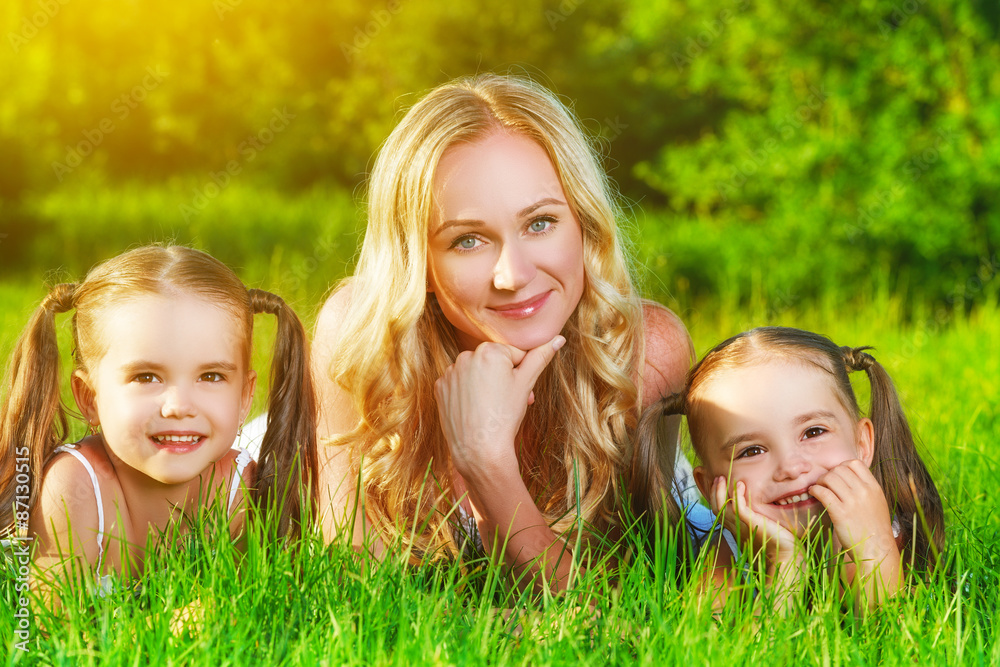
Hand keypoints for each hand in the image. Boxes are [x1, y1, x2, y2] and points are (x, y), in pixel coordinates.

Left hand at [434, 335, 564, 479]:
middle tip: (508, 401)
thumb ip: (541, 357)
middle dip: (502, 378)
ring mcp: (450, 372)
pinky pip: (458, 384)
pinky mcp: (440, 388)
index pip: (513, 354)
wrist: (480, 450)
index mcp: (489, 350)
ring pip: (475, 372)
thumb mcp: (526, 384)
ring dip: (484, 384)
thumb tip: (559, 338)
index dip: (520, 373)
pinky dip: (466, 393)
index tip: (517, 391)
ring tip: (490, 407)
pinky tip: (474, 409)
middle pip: (493, 362)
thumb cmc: (506, 416)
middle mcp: (465, 356)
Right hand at [710, 476, 800, 566]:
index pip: (719, 513)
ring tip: (723, 478)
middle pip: (717, 509)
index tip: (718, 486)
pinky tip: (740, 484)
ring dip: (721, 491)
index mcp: (737, 530)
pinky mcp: (751, 524)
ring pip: (723, 508)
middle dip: (714, 492)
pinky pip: (738, 508)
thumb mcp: (763, 530)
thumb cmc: (778, 544)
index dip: (715, 498)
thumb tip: (759, 510)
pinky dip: (737, 495)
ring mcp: (742, 527)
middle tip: (718, 478)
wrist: (786, 556)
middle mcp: (736, 529)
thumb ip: (756, 521)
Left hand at [809, 459, 901, 606]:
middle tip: (824, 483)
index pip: (854, 463)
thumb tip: (848, 475)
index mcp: (874, 488)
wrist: (876, 551)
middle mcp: (864, 492)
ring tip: (818, 488)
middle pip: (839, 469)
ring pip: (830, 478)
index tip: (836, 475)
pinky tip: (814, 494)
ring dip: (820, 481)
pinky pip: (823, 492)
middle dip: (828, 474)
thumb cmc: (873, 528)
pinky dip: (815, 490)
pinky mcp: (840, 513)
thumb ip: (865, 489)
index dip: (841, 466)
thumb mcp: (877, 503)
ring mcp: (853, 502)